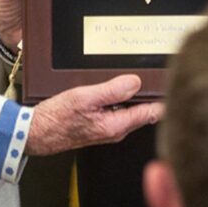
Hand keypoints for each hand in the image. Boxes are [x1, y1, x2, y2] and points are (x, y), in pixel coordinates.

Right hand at [26, 75, 161, 154]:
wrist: (38, 131)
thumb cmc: (57, 117)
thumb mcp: (84, 97)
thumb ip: (111, 90)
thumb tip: (135, 82)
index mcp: (116, 125)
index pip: (151, 113)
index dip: (162, 97)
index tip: (169, 83)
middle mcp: (116, 130)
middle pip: (144, 110)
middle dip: (150, 94)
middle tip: (155, 74)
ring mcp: (110, 128)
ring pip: (132, 110)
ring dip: (135, 95)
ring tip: (136, 77)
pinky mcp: (102, 124)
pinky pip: (120, 110)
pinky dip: (122, 98)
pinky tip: (116, 87)